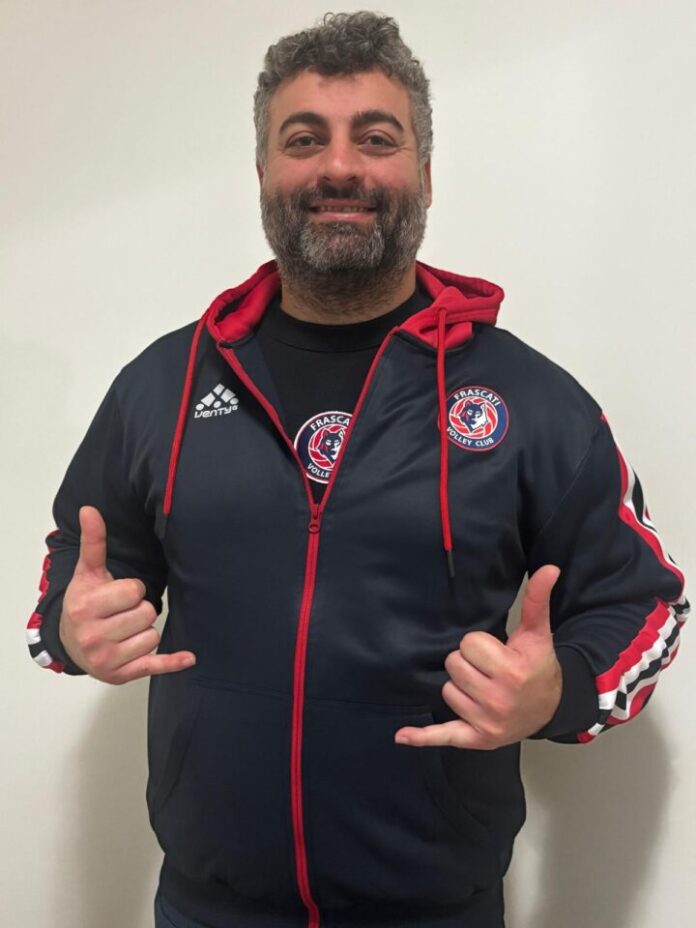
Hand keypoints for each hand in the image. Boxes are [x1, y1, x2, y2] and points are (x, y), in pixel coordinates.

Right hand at [59, 505, 195, 683]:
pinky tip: (189, 658)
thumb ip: (93, 542)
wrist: (68, 642)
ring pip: (152, 635)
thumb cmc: (84, 603)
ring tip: (124, 629)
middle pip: (146, 613)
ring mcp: (107, 659)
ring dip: (144, 630)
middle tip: (121, 612)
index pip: (134, 591)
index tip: (118, 594)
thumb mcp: (87, 573)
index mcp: (85, 608)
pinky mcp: (122, 674)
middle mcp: (94, 636)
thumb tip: (89, 509)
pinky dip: (172, 663)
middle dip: (139, 609)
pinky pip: (155, 666)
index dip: (132, 589)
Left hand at [394, 565, 561, 749]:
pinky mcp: (476, 739)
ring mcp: (486, 722)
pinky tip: (401, 735)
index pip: (468, 644)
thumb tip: (549, 567)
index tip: (497, 652)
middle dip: (469, 664)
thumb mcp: (537, 633)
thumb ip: (536, 599)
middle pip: (454, 666)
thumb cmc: (538, 666)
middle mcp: (498, 700)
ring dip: (461, 687)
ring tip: (485, 688)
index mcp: (511, 671)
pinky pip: (443, 735)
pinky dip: (423, 736)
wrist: (552, 708)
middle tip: (491, 670)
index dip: (480, 645)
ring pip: (447, 691)